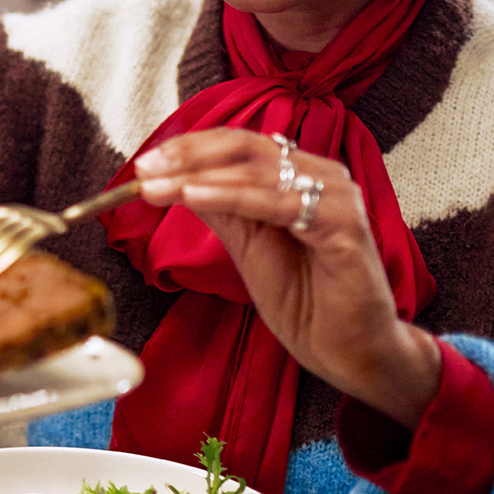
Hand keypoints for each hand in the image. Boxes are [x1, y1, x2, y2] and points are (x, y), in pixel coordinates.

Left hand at [134, 129, 439, 425]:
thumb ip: (222, 209)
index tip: (145, 165)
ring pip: (256, 171)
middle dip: (187, 155)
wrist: (349, 350)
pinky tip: (193, 197)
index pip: (239, 144)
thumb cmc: (306, 300)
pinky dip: (231, 197)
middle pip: (245, 147)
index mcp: (301, 175)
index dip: (190, 149)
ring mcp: (337, 197)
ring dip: (198, 176)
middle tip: (145, 169)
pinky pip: (277, 203)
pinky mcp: (344, 226)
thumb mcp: (249, 246)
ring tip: (155, 186)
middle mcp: (323, 176)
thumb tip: (177, 180)